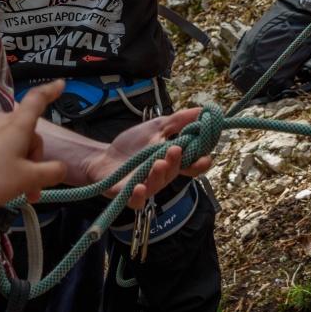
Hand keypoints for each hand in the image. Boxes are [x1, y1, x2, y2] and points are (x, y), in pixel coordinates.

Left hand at [0, 81, 67, 209]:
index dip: (51, 91)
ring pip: (8, 143)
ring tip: (10, 190)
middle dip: (32, 161)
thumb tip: (60, 168)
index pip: (37, 100)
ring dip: (15, 163)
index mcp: (17, 125)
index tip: (60, 83)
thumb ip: (49, 172)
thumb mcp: (26, 180)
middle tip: (30, 191)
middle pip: (25, 134)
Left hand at [88, 108, 212, 209]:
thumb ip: (178, 121)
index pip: (189, 165)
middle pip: (174, 173)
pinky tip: (139, 187)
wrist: (104, 157)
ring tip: (158, 163)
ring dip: (159, 175)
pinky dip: (139, 195)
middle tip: (175, 149)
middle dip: (176, 162)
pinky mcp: (128, 195)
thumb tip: (203, 110)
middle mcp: (161, 176)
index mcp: (170, 161)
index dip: (199, 163)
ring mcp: (145, 186)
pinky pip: (137, 200)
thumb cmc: (132, 144)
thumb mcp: (156, 127)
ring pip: (157, 185)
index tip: (206, 156)